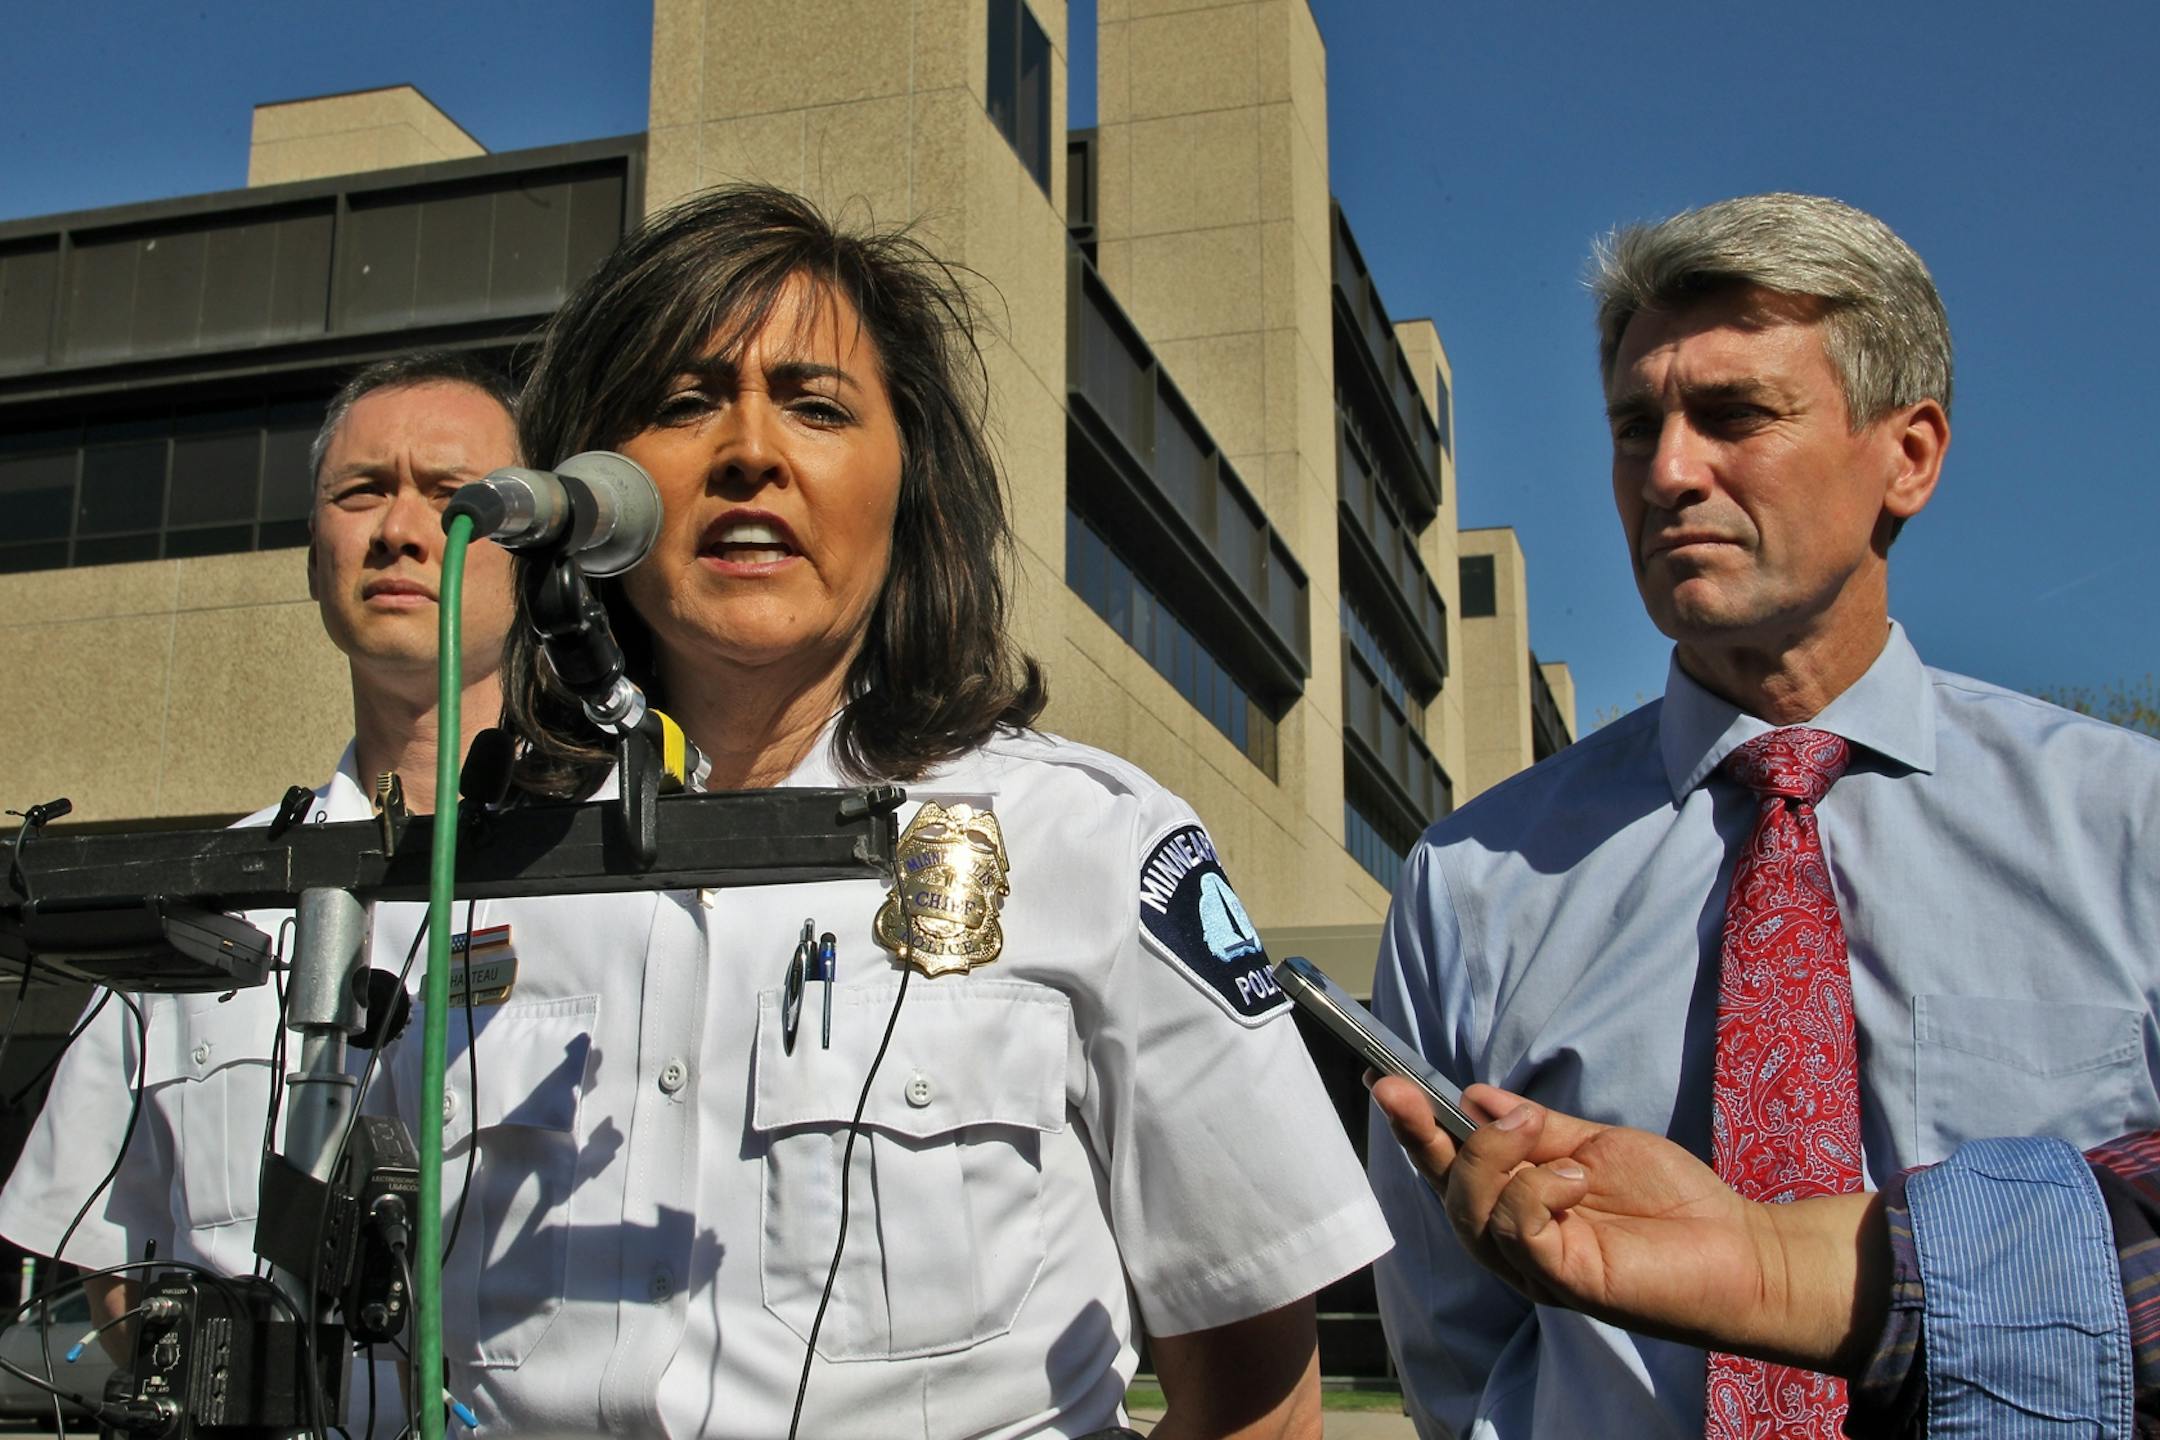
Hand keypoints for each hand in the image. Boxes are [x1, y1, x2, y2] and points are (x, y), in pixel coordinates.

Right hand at [1369, 1078, 1884, 1373]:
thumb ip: (1536, 1125)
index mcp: (1515, 1201)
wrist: (1737, 1247)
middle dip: (1422, 1133)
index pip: (1450, 1163)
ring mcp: (1531, 1263)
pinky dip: (1537, 1191)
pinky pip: (1517, 1229)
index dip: (1415, 1125)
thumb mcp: (1593, 1144)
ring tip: (1535, 1129)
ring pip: (1470, 1207)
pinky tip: (1574, 1178)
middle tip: (1409, 1090)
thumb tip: (1475, 1096)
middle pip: (1444, 1186)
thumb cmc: (1669, 1199)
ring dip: (1492, 1156)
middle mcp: (1512, 1236)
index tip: (1383, 1080)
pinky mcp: (1558, 1279)